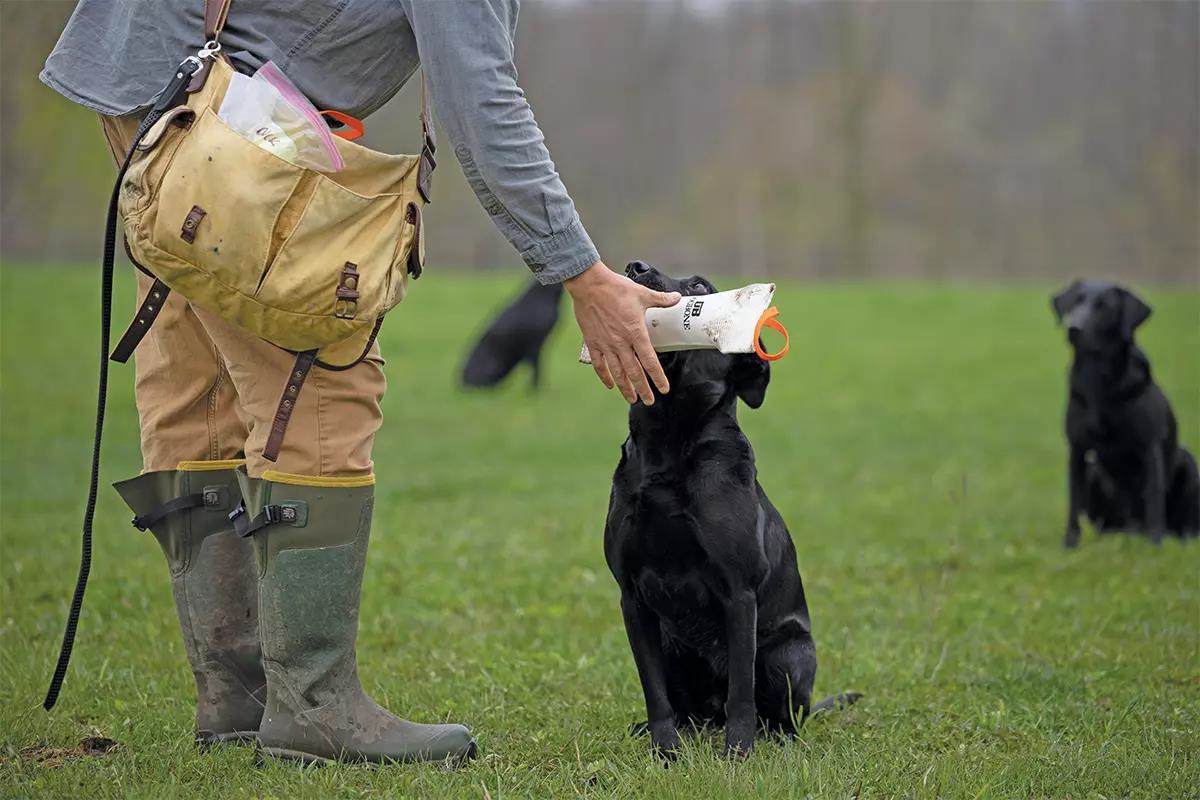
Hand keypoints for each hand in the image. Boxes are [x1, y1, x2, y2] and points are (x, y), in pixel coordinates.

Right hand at [565, 262, 680, 404]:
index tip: (663, 389)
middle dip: (643, 389)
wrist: (590, 285)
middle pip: (634, 372)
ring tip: (632, 399)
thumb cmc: (616, 288)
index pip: (649, 361)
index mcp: (635, 332)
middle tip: (649, 401)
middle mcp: (621, 343)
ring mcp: (606, 344)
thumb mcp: (642, 293)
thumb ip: (661, 300)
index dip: (657, 377)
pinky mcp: (592, 342)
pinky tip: (610, 385)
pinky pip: (599, 364)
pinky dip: (605, 376)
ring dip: (625, 387)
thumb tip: (677, 298)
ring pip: (617, 372)